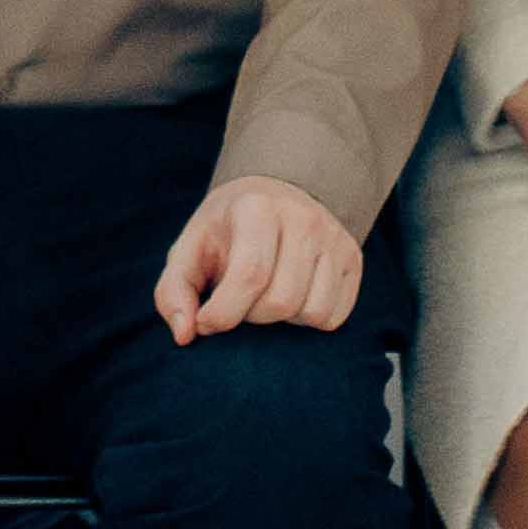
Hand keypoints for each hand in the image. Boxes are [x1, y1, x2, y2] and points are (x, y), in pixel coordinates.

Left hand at [157, 175, 364, 343]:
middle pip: (280, 302)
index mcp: (256, 208)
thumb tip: (185, 334)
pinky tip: (293, 298)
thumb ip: (173, 292)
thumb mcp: (190, 250)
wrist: (277, 194)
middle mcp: (303, 220)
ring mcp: (334, 239)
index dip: (223, 313)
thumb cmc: (226, 231)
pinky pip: (334, 316)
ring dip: (282, 321)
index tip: (207, 321)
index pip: (249, 276)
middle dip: (251, 316)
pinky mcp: (353, 259)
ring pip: (311, 312)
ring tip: (267, 297)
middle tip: (240, 301)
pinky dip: (309, 320)